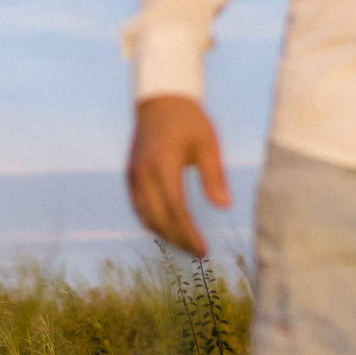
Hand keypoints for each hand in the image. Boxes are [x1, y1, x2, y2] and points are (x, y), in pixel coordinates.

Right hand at [127, 95, 231, 258]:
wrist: (159, 101)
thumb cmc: (189, 121)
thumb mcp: (207, 144)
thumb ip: (214, 176)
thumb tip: (225, 207)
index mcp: (163, 165)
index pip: (175, 209)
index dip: (188, 233)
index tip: (204, 249)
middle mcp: (144, 173)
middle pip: (159, 218)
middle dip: (179, 240)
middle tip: (199, 253)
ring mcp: (134, 176)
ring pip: (146, 217)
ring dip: (166, 235)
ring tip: (187, 245)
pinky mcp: (131, 176)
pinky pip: (140, 208)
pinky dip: (154, 223)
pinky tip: (170, 229)